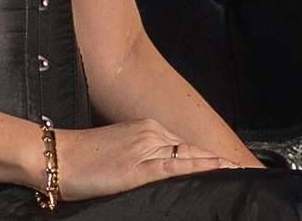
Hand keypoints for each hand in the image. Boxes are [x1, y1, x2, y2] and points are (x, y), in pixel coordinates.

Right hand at [26, 119, 241, 202]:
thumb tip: (167, 170)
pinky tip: (217, 170)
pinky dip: (199, 168)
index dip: (209, 159)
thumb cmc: (84, 158)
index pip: (185, 145)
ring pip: (190, 156)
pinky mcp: (140, 168)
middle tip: (243, 172)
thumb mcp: (119, 151)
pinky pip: (176, 167)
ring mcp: (146, 148)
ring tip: (239, 173)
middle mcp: (150, 133)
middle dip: (217, 163)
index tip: (231, 167)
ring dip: (215, 166)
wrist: (58, 156)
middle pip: (192, 150)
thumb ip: (144, 156)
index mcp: (145, 127)